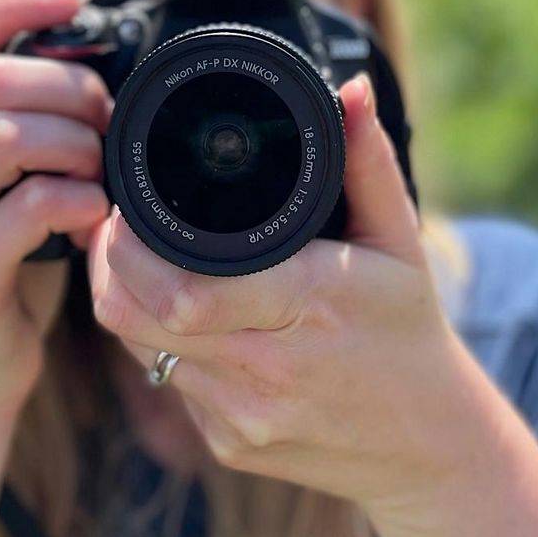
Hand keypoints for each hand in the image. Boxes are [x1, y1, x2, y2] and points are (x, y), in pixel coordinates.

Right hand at [0, 0, 111, 420]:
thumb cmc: (14, 273)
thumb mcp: (24, 187)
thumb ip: (45, 135)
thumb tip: (114, 77)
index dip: (15, 6)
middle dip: (64, 85)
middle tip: (105, 120)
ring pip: (3, 134)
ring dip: (74, 142)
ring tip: (101, 171)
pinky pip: (26, 209)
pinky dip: (75, 200)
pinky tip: (93, 219)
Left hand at [88, 73, 456, 511]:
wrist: (428, 446)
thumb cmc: (408, 328)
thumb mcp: (399, 238)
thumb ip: (366, 161)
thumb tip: (351, 90)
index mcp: (309, 307)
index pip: (186, 290)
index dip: (132, 248)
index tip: (124, 206)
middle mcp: (267, 371)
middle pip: (138, 317)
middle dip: (109, 263)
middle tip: (114, 221)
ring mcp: (242, 417)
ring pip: (139, 349)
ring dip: (126, 298)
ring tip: (138, 255)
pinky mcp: (227, 446)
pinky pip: (167, 381)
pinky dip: (160, 342)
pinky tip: (182, 313)